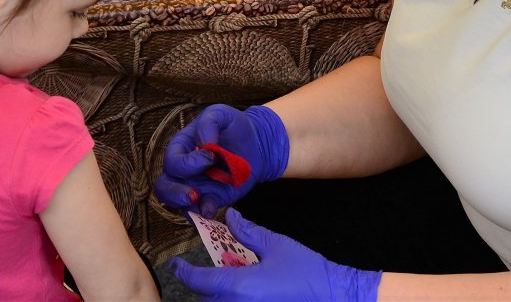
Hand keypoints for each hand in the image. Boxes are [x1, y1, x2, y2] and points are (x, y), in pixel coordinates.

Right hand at [153, 104, 289, 216]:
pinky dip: (204, 213)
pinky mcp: (212, 199)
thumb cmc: (232, 127)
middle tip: (194, 194)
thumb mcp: (220, 114)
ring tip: (200, 203)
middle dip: (175, 193)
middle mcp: (183, 171)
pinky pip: (201, 211)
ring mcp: (196, 187)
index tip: (211, 156)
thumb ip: (209, 123)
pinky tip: (212, 210)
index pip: (173, 161)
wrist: (255, 144)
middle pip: (164, 187)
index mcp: (180, 148)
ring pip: (178, 204)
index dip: (188, 163)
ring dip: (186, 207)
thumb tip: (204, 144)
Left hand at [170, 211, 380, 301]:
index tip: (176, 265)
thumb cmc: (307, 272)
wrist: (335, 296)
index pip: (200, 280)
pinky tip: (246, 290)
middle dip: (203, 283)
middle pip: (207, 297)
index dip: (184, 272)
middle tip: (207, 269)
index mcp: (239, 285)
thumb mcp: (276, 245)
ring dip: (219, 294)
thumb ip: (248, 232)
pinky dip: (233, 299)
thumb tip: (230, 216)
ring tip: (230, 277)